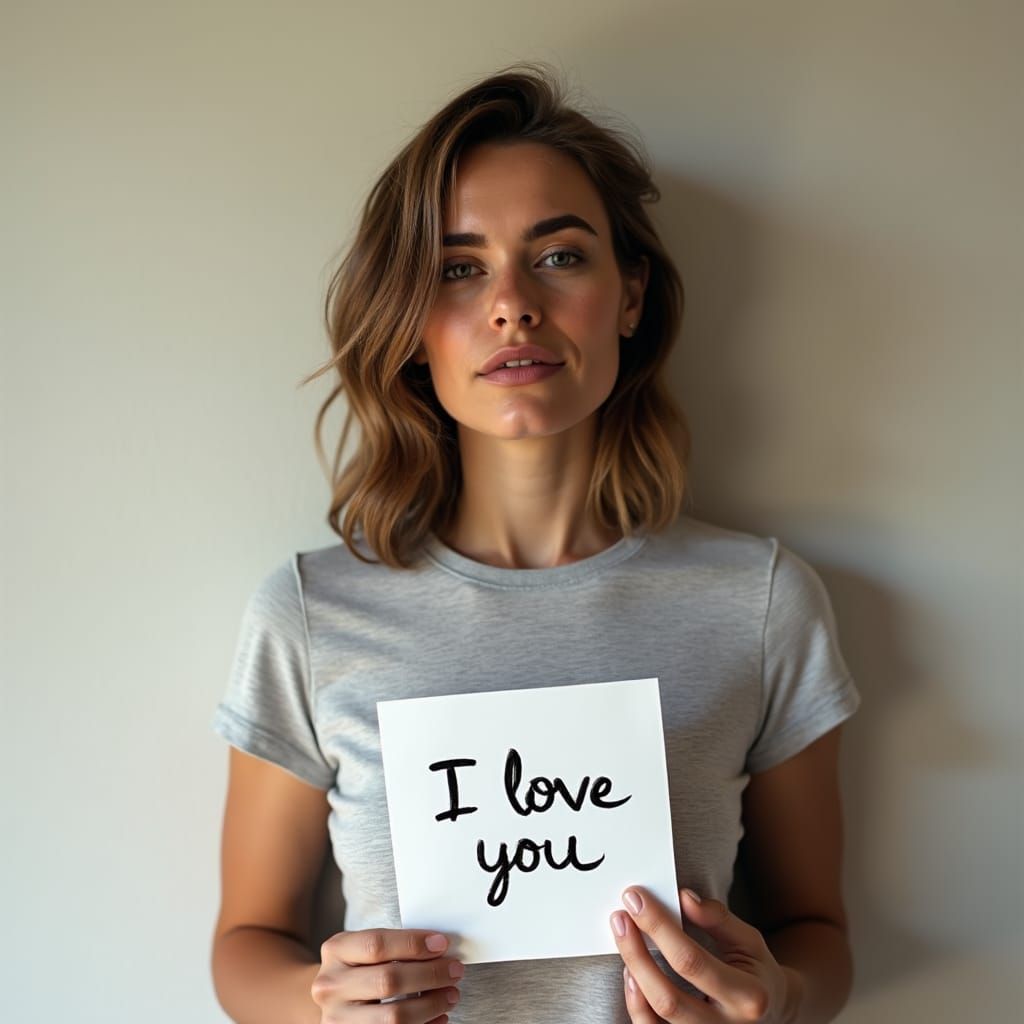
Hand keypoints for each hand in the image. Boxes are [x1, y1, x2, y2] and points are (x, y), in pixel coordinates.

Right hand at [311, 928, 462, 1022]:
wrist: (332, 997)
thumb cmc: (357, 968)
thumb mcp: (363, 947)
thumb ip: (394, 945)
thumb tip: (439, 948)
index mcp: (336, 951)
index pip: (377, 944)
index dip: (413, 944)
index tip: (442, 944)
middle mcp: (331, 986)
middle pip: (388, 980)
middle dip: (429, 975)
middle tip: (454, 970)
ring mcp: (337, 1019)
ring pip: (394, 1017)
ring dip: (430, 1005)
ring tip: (450, 995)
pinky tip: (438, 1016)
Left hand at [610, 887, 799, 1022]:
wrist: (771, 1010)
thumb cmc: (756, 971)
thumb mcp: (748, 940)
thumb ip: (718, 918)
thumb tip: (683, 898)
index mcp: (748, 997)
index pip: (691, 962)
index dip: (659, 927)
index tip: (635, 899)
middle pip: (668, 998)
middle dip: (636, 954)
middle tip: (619, 917)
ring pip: (656, 1020)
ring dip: (634, 977)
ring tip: (624, 940)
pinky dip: (636, 1005)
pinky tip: (630, 975)